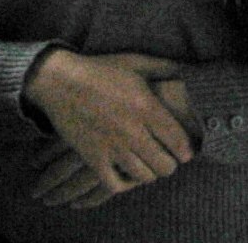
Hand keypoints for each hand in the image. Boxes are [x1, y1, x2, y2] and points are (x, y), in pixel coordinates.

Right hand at [25, 50, 193, 198]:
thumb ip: (162, 66)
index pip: (179, 141)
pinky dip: (125, 185)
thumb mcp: (134, 61)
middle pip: (165, 165)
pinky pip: (116, 186)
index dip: (186, 150)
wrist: (61, 81)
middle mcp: (133, 130)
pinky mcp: (93, 158)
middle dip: (170, 163)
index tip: (186, 150)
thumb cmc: (100, 69)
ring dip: (150, 173)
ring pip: (144, 177)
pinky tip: (127, 174)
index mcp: (146, 106)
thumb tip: (184, 69)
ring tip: (149, 164)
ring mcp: (112, 147)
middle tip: (167, 157)